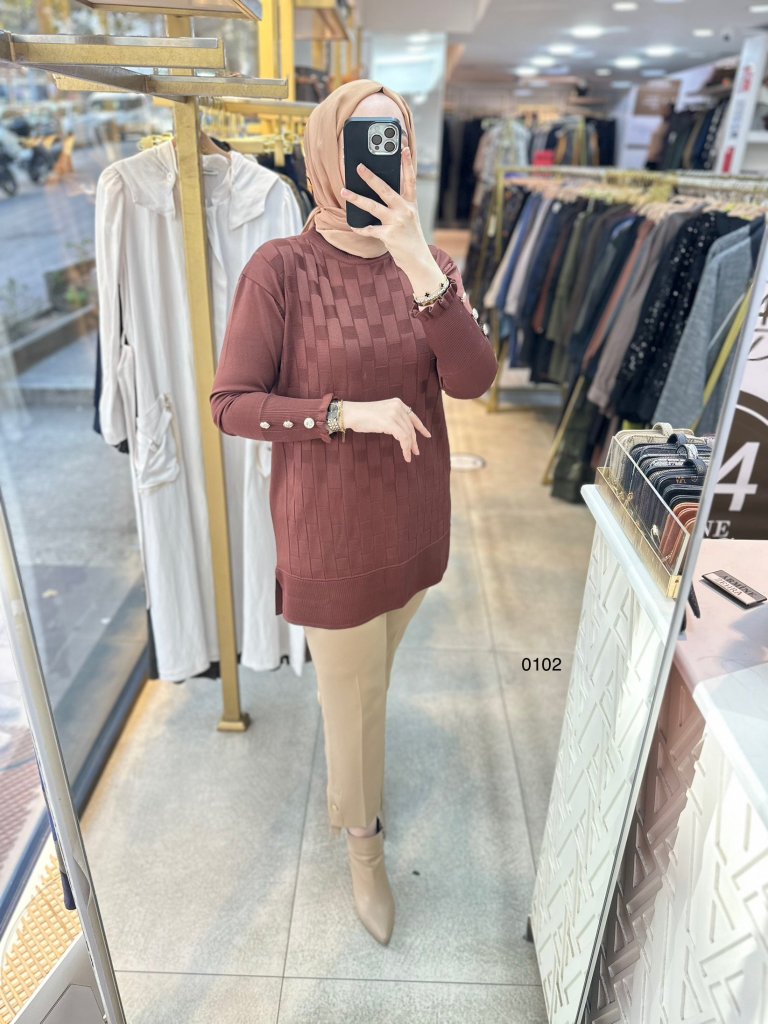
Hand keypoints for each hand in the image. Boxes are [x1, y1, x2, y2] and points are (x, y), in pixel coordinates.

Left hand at [340, 147, 444, 296]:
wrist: (418, 259)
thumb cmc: (410, 237)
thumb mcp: (409, 218)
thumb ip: (398, 205)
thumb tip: (377, 193)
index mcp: (411, 204)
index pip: (410, 179)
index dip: (407, 163)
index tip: (404, 147)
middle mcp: (405, 211)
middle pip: (386, 189)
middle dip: (371, 177)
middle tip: (359, 166)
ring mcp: (396, 223)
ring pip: (373, 207)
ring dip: (356, 198)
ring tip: (344, 191)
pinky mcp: (388, 235)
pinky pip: (369, 229)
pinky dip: (360, 227)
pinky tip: (353, 225)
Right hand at [343, 398, 430, 463]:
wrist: (351, 414)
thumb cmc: (362, 417)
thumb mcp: (382, 414)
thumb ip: (393, 419)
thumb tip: (403, 434)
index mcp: (397, 403)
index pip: (413, 416)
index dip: (421, 427)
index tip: (427, 435)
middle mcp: (398, 406)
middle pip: (411, 427)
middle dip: (414, 441)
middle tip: (416, 452)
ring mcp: (394, 413)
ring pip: (408, 434)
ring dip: (409, 447)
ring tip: (409, 456)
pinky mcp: (390, 422)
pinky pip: (403, 438)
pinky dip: (405, 448)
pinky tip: (406, 455)